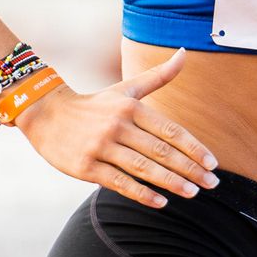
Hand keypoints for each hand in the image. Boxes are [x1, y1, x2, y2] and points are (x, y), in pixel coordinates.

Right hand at [17, 49, 218, 208]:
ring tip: (192, 193)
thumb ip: (158, 76)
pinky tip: (161, 203)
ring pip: (144, 168)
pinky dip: (142, 194)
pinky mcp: (86, 167)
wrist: (44, 114)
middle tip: (212, 183)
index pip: (171, 131)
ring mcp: (102, 147)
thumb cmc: (94, 104)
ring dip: (171, 182)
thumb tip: (185, 52)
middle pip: (162, 151)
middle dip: (190, 169)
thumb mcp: (126, 89)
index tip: (213, 163)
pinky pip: (119, 183)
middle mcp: (118, 125)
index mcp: (132, 107)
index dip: (194, 148)